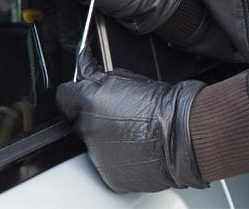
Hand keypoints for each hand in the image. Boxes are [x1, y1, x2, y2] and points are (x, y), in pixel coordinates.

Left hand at [55, 48, 206, 192]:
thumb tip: (86, 73)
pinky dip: (114, 156)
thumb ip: (97, 78)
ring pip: (90, 144)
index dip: (74, 92)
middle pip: (76, 121)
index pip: (63, 96)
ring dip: (102, 137)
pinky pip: (104, 163)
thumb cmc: (163, 104)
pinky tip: (133, 146)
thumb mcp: (126, 79)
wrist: (185, 134)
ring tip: (129, 131)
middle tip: (115, 112)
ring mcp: (97, 156)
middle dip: (90, 115)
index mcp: (88, 103)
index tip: (81, 92)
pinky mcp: (109, 176)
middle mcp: (87, 131)